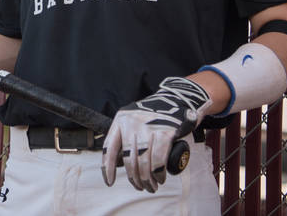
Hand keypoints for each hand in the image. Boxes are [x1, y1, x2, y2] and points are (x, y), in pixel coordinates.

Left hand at [101, 77, 211, 191]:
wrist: (179, 99)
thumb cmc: (156, 115)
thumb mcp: (135, 120)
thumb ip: (127, 136)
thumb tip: (121, 164)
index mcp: (121, 120)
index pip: (110, 147)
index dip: (107, 167)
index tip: (110, 181)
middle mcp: (132, 123)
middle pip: (128, 159)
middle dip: (134, 178)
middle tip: (141, 186)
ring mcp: (148, 127)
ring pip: (143, 162)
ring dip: (147, 179)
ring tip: (152, 186)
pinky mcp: (165, 132)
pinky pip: (158, 159)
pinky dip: (158, 173)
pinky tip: (160, 177)